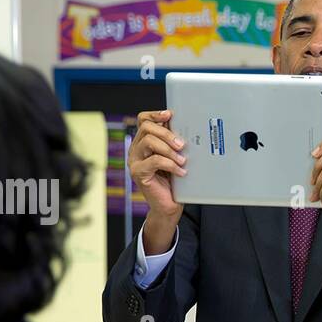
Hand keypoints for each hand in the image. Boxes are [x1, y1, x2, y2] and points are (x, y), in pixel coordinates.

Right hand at [128, 110, 187, 249]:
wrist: (168, 206)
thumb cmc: (173, 182)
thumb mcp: (175, 158)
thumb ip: (174, 144)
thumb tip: (186, 128)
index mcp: (143, 143)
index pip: (144, 120)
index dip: (155, 114)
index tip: (170, 115)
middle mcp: (136, 149)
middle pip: (146, 128)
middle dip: (167, 133)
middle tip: (182, 145)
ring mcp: (135, 161)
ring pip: (149, 141)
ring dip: (169, 149)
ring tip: (182, 160)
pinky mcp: (138, 173)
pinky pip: (154, 161)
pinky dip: (170, 165)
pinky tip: (180, 172)